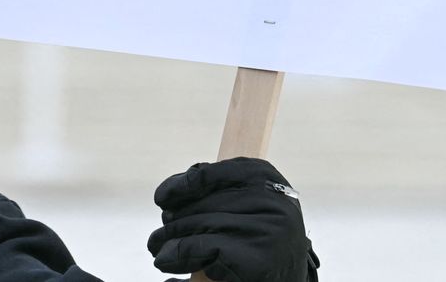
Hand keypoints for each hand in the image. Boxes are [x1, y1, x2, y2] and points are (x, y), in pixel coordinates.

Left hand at [147, 157, 318, 281]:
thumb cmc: (259, 237)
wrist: (289, 276)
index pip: (211, 173)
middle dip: (174, 223)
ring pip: (200, 228)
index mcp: (263, 176)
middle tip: (156, 239)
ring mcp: (268, 229)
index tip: (161, 200)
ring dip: (170, 244)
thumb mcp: (245, 203)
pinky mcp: (259, 258)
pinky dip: (184, 259)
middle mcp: (270, 199)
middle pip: (202, 205)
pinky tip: (174, 265)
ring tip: (159, 254)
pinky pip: (205, 251)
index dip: (181, 186)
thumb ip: (213, 192)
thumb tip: (166, 197)